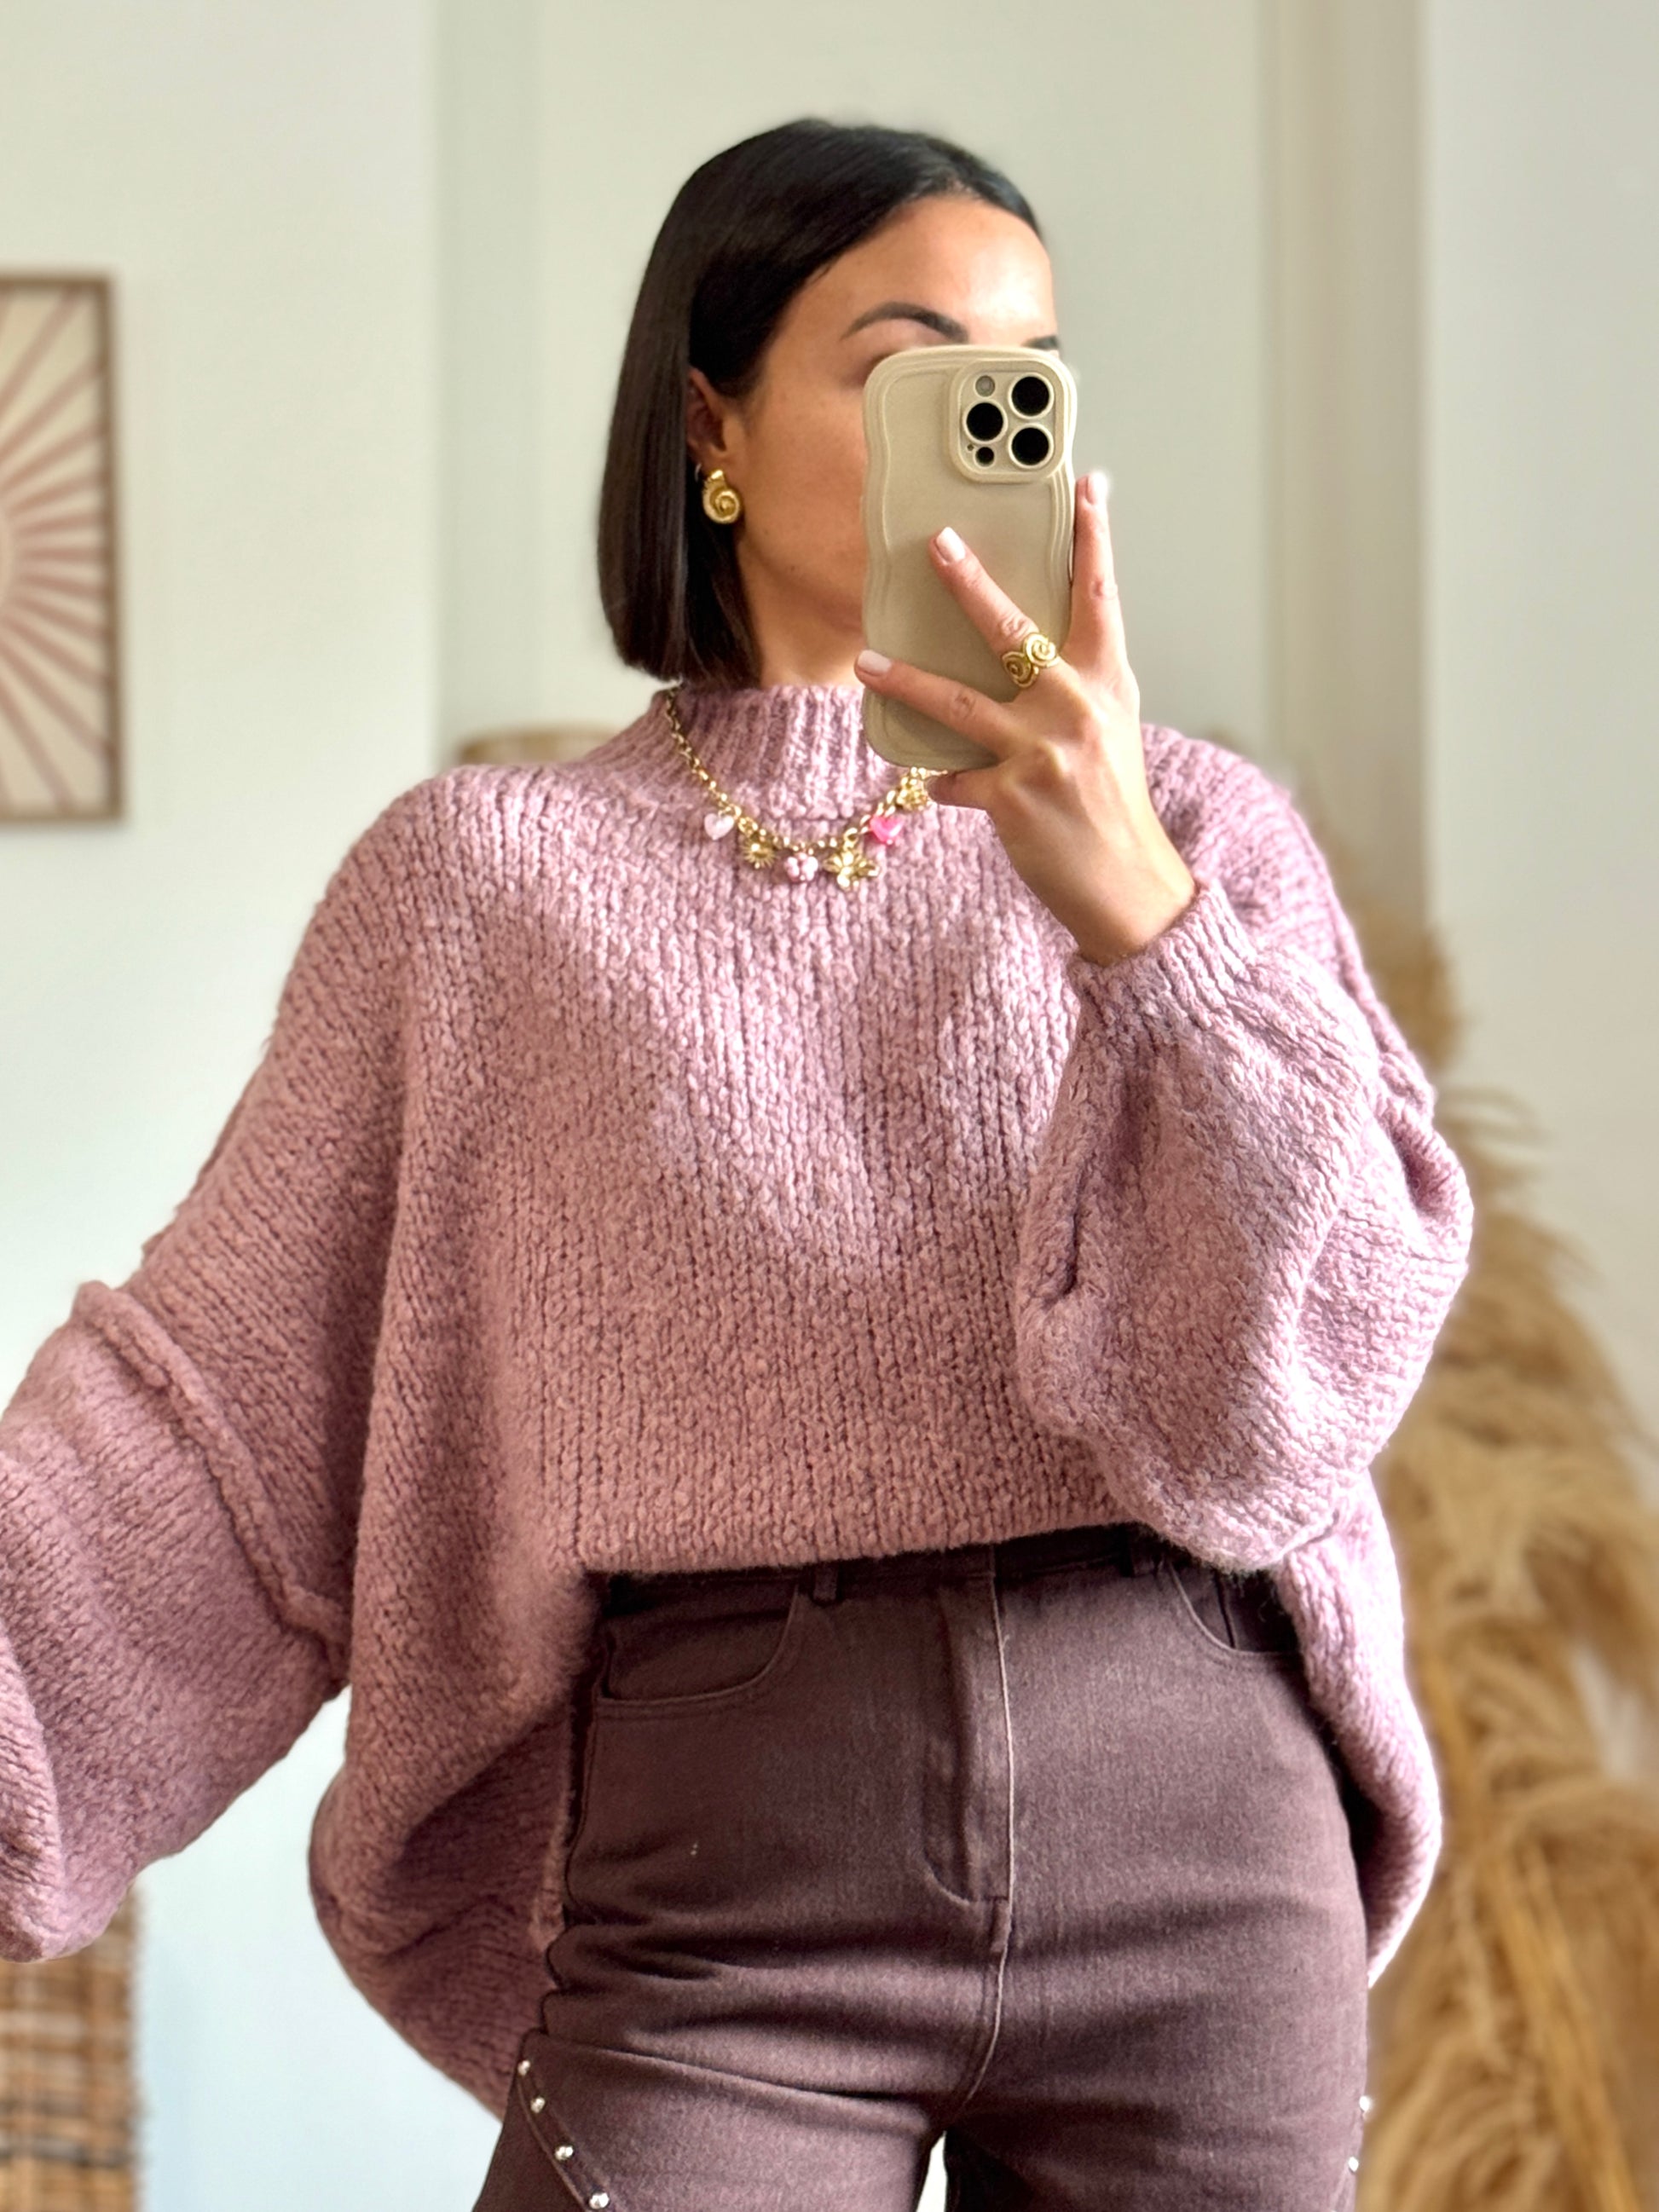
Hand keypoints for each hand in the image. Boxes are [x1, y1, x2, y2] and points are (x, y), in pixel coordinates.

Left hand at [854, 471, 1197, 967]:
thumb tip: (1020, 645)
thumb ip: (1074, 682)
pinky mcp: (1011, 798)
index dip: (1094, 539)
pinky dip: (942, 781)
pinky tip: (939, 783)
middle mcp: (1077, 708)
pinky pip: (952, 779)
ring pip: (959, 702)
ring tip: (867, 661)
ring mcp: (1042, 752)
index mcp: (1107, 683)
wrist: (1127, 885)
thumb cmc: (1112, 802)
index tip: (1087, 485)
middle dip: (971, 585)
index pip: (1100, 597)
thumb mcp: (1109, 728)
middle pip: (1015, 631)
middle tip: (938, 545)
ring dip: (907, 678)